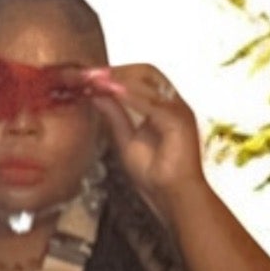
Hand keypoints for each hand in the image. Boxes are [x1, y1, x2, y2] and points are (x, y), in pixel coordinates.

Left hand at [92, 63, 206, 215]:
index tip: (89, 76)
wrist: (173, 199)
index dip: (114, 74)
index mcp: (163, 106)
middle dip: (116, 70)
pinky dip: (131, 96)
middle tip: (90, 74)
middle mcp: (173, 103)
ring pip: (149, 81)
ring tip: (96, 80)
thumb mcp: (125, 140)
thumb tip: (96, 94)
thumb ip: (114, 116)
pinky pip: (153, 102)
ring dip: (120, 78)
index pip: (140, 77)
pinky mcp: (180, 121)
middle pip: (146, 71)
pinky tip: (112, 93)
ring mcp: (179, 110)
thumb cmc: (155, 176)